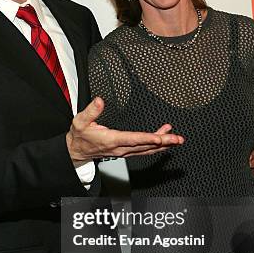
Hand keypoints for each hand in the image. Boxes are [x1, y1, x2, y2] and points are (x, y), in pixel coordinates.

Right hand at [66, 97, 183, 163]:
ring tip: (177, 139)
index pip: (132, 139)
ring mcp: (124, 151)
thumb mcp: (80, 121)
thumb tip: (99, 100)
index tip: (160, 138)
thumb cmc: (80, 136)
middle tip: (177, 139)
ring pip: (147, 150)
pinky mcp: (126, 152)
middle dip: (163, 142)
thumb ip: (91, 111)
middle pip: (145, 146)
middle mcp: (120, 148)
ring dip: (164, 145)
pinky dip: (157, 146)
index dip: (147, 139)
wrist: (76, 151)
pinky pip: (144, 151)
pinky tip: (165, 140)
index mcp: (111, 140)